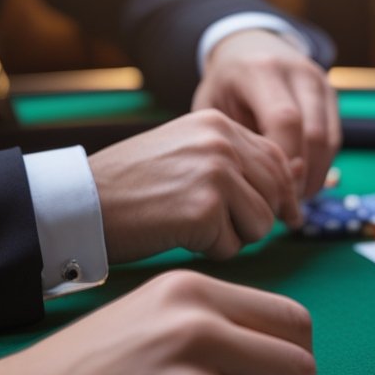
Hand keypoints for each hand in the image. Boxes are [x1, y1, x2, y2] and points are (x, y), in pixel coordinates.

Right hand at [89, 109, 298, 262]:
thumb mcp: (186, 153)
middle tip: (215, 224)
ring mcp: (215, 174)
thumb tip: (296, 181)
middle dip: (255, 217)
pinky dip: (210, 251)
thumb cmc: (131, 185)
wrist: (77, 202)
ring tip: (191, 226)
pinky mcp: (205, 210)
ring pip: (262, 224)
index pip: (278, 160)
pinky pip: (233, 247)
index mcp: (218, 123)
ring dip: (233, 236)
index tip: (280, 214)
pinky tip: (176, 236)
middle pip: (276, 193)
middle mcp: (222, 141)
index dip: (278, 193)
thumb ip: (237, 160)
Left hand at [195, 29, 340, 196]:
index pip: (285, 121)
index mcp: (261, 70)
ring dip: (315, 175)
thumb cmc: (226, 86)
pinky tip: (304, 184)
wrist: (250, 47)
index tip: (270, 194)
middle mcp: (297, 71)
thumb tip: (255, 190)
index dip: (284, 163)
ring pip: (329, 139)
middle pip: (313, 133)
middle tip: (284, 206)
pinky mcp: (332, 94)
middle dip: (302, 175)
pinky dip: (322, 165)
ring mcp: (320, 81)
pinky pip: (334, 138)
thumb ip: (232, 142)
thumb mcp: (213, 107)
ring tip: (294, 200)